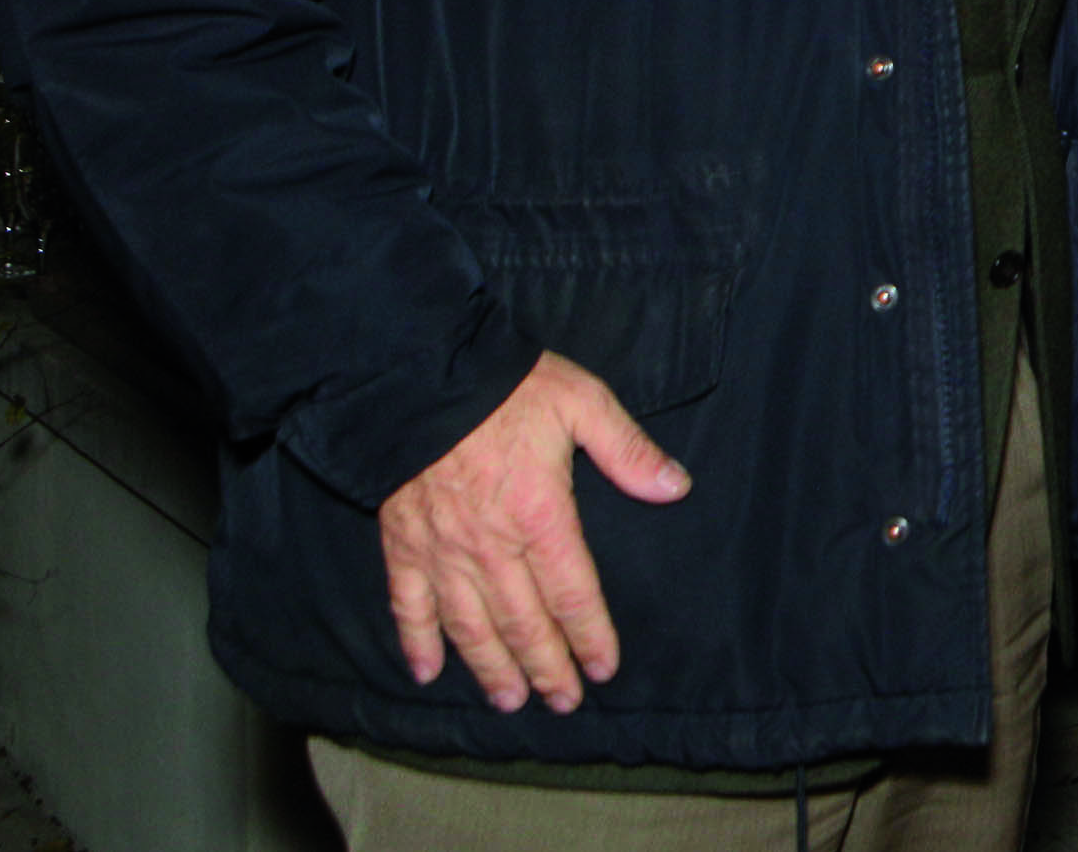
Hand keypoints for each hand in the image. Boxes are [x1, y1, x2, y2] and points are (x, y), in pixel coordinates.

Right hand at [377, 350, 689, 712]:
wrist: (419, 374)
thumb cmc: (507, 386)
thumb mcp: (583, 403)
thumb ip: (628, 450)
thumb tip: (675, 487)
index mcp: (540, 515)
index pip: (573, 592)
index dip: (590, 635)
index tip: (604, 669)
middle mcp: (490, 546)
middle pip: (523, 622)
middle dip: (547, 667)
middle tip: (562, 703)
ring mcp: (442, 550)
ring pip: (470, 625)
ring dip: (491, 668)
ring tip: (509, 700)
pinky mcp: (401, 544)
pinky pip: (408, 604)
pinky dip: (416, 641)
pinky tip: (427, 673)